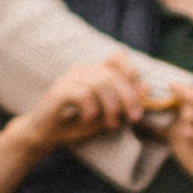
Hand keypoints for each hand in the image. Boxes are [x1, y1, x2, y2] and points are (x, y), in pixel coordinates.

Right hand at [22, 50, 154, 149]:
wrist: (46, 135)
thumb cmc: (77, 123)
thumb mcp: (106, 114)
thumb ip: (124, 102)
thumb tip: (145, 88)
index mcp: (95, 71)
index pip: (118, 58)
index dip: (132, 73)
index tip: (142, 95)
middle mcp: (83, 70)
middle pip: (112, 75)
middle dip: (128, 98)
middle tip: (133, 118)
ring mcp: (69, 78)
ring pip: (100, 83)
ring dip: (111, 106)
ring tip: (111, 124)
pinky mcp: (58, 91)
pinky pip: (83, 93)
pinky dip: (91, 108)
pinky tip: (89, 118)